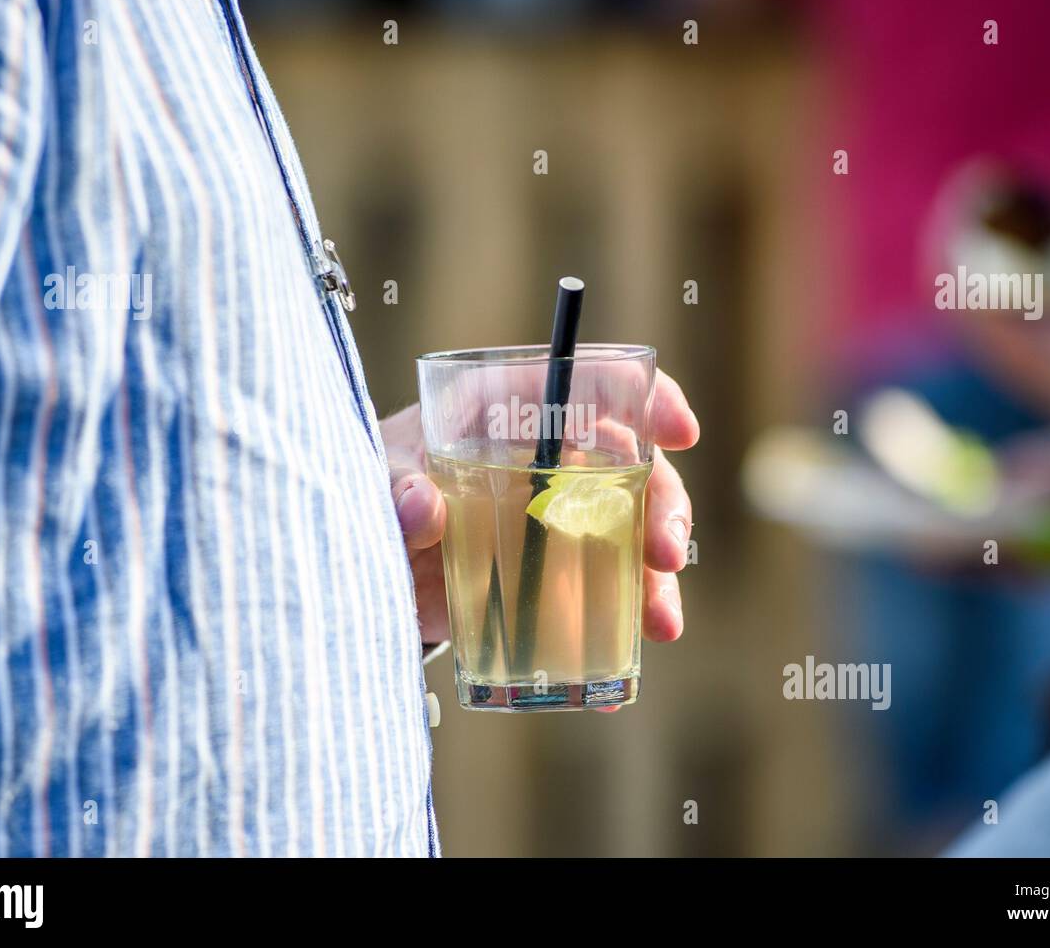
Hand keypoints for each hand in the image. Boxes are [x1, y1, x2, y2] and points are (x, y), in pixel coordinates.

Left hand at [381, 370, 699, 645]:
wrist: (367, 554)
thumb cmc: (380, 490)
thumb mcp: (377, 481)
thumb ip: (395, 489)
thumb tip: (422, 504)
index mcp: (510, 408)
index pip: (590, 385)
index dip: (646, 400)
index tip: (681, 433)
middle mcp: (548, 453)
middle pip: (629, 464)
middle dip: (663, 506)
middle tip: (664, 554)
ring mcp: (558, 511)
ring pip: (629, 530)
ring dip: (654, 576)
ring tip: (661, 623)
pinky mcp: (555, 568)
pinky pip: (603, 589)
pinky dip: (620, 624)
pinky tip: (626, 663)